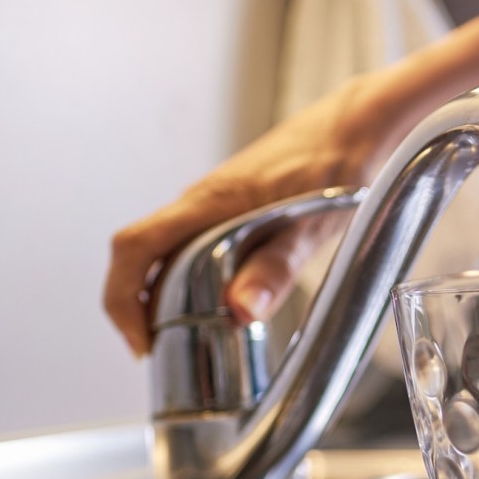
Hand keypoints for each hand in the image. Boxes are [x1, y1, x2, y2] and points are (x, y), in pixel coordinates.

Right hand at [102, 77, 390, 356]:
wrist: (356, 126)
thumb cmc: (336, 168)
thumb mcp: (311, 228)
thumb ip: (275, 268)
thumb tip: (240, 311)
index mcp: (208, 203)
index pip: (134, 247)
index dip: (122, 298)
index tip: (140, 341)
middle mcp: (200, 201)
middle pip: (141, 256)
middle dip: (139, 307)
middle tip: (162, 351)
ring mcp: (213, 202)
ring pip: (166, 251)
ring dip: (162, 295)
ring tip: (185, 338)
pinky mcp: (231, 205)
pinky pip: (191, 244)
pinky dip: (188, 278)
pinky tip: (216, 301)